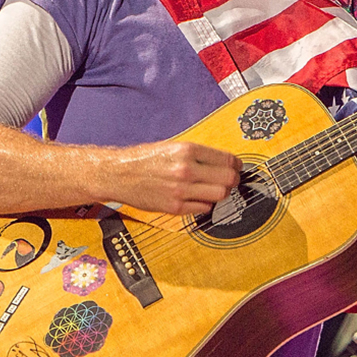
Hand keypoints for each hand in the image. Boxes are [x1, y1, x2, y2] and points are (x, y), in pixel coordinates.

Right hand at [99, 140, 241, 216]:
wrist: (119, 174)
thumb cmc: (145, 159)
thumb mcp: (172, 147)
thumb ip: (197, 154)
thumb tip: (224, 162)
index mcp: (186, 150)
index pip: (226, 159)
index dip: (236, 165)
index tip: (237, 167)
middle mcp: (185, 169)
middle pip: (228, 179)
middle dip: (233, 180)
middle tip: (230, 180)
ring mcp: (180, 190)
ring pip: (220, 195)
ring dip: (221, 193)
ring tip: (215, 190)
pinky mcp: (174, 207)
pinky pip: (203, 209)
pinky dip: (205, 204)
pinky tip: (198, 199)